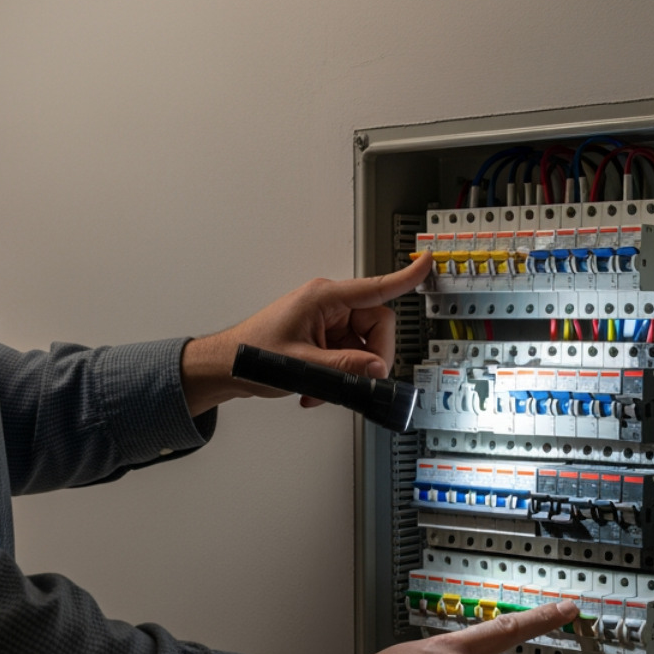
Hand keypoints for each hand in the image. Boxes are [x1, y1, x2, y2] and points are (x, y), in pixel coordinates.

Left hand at [179, 254, 432, 416]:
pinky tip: (318, 390)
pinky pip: (348, 356)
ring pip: (363, 346)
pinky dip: (338, 376)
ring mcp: (327, 322)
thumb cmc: (250, 353)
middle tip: (359, 380)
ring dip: (350, 373)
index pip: (376, 287)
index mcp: (324, 297)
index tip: (428, 263)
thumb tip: (376, 367)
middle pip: (376, 326)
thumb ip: (344, 365)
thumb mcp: (302, 364)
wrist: (225, 366)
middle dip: (370, 358)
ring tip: (323, 390)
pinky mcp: (323, 338)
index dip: (406, 277)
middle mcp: (329, 306)